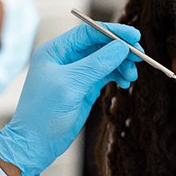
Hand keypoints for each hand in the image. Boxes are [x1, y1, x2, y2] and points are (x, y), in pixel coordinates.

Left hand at [0, 22, 141, 175]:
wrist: (35, 144)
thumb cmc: (44, 113)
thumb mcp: (72, 85)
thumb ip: (97, 64)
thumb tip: (122, 47)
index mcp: (56, 50)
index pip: (89, 32)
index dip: (114, 32)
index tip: (135, 36)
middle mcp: (66, 57)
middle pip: (100, 44)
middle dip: (120, 50)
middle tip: (139, 58)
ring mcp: (76, 72)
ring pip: (105, 59)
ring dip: (121, 64)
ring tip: (131, 77)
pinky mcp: (84, 86)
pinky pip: (106, 74)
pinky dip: (117, 75)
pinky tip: (125, 82)